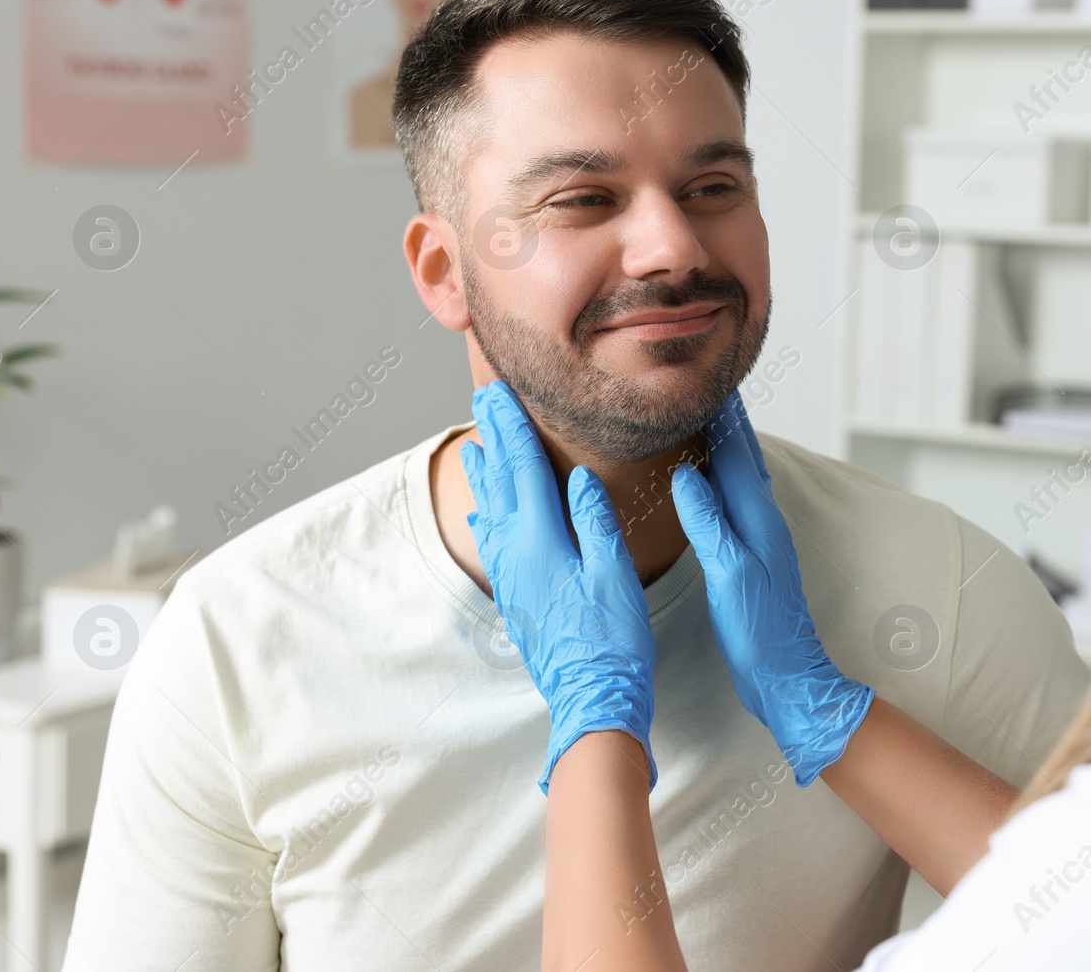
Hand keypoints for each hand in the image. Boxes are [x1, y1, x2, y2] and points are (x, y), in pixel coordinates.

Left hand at [461, 381, 657, 794]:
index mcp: (541, 541)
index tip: (501, 393)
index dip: (512, 428)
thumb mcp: (615, 573)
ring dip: (484, 473)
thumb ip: (594, 521)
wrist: (591, 697)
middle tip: (483, 401)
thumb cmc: (612, 640)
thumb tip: (579, 477)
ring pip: (491, 510)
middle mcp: (516, 554)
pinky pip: (493, 541)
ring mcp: (512, 576)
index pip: (522, 469)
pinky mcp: (515, 594)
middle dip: (492, 438)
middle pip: (500, 482)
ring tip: (475, 444)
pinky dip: (487, 514)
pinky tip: (484, 509)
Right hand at [672, 393, 874, 785]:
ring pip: (741, 477)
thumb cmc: (759, 632)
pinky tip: (709, 482)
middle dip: (728, 421)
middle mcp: (763, 522)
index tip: (708, 377)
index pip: (737, 453)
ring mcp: (760, 539)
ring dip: (727, 445)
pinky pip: (735, 500)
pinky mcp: (752, 556)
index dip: (723, 415)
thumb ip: (709, 522)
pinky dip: (722, 477)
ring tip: (708, 419)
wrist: (789, 677)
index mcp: (758, 521)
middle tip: (708, 385)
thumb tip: (688, 473)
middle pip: (744, 457)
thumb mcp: (728, 575)